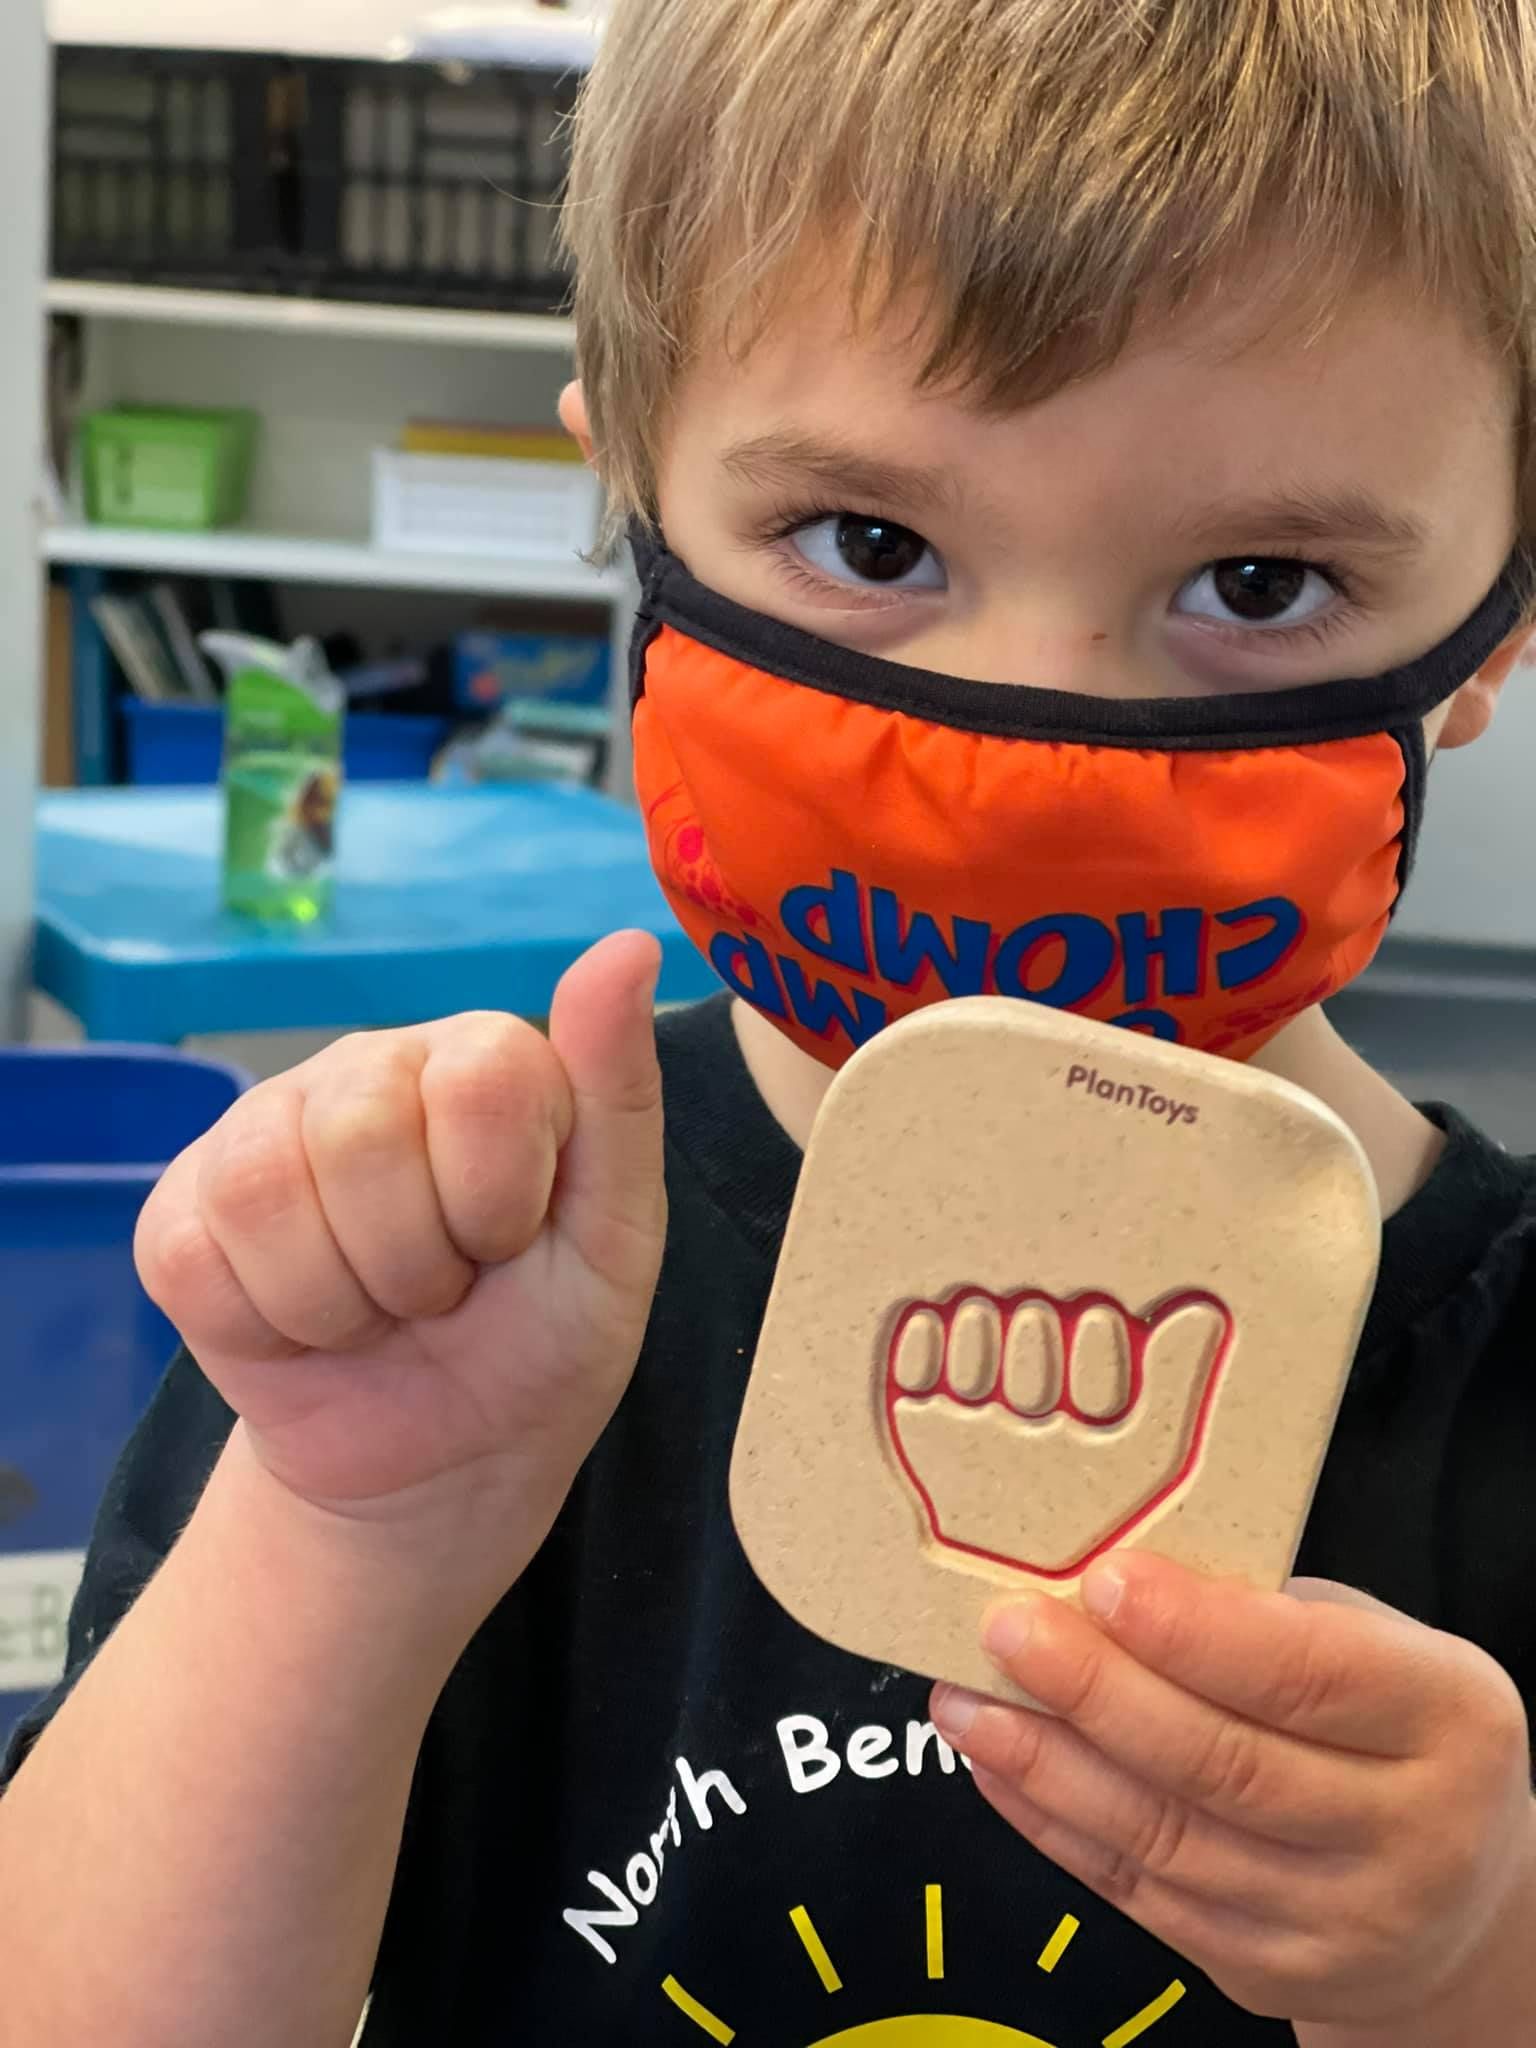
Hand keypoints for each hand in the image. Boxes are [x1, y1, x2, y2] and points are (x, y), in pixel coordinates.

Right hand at [135, 931, 665, 1613]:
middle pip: (361, 1135)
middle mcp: (366, 1069)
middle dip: (419, 1261)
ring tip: (379, 1310)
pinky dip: (265, 1327)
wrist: (443, 1463)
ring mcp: (262, 1132)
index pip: (479, 1080)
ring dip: (342, 1301)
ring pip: (267, 1192)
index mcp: (481, 1056)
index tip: (513, 1240)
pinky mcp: (183, 1212)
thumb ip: (619, 1089)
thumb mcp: (616, 1233)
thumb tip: (626, 944)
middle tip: (444, 1289)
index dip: (497, 1195)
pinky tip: (306, 1328)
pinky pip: (195, 1259)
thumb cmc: (544, 1339)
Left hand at [930, 1555, 1535, 2028]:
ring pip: (1169, 1837)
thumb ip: (1267, 1616)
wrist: (1460, 1898)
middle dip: (1098, 1692)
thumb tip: (1109, 1584)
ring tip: (966, 1699)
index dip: (1197, 1633)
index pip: (1310, 1675)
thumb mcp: (1376, 1647)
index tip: (1103, 1581)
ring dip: (1048, 1764)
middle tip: (1008, 1629)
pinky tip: (997, 1766)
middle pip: (1228, 1764)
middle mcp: (1412, 1833)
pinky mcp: (1269, 1973)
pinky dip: (1055, 1826)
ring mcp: (1339, 1920)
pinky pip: (1142, 1893)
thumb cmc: (1390, 1727)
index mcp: (1448, 1718)